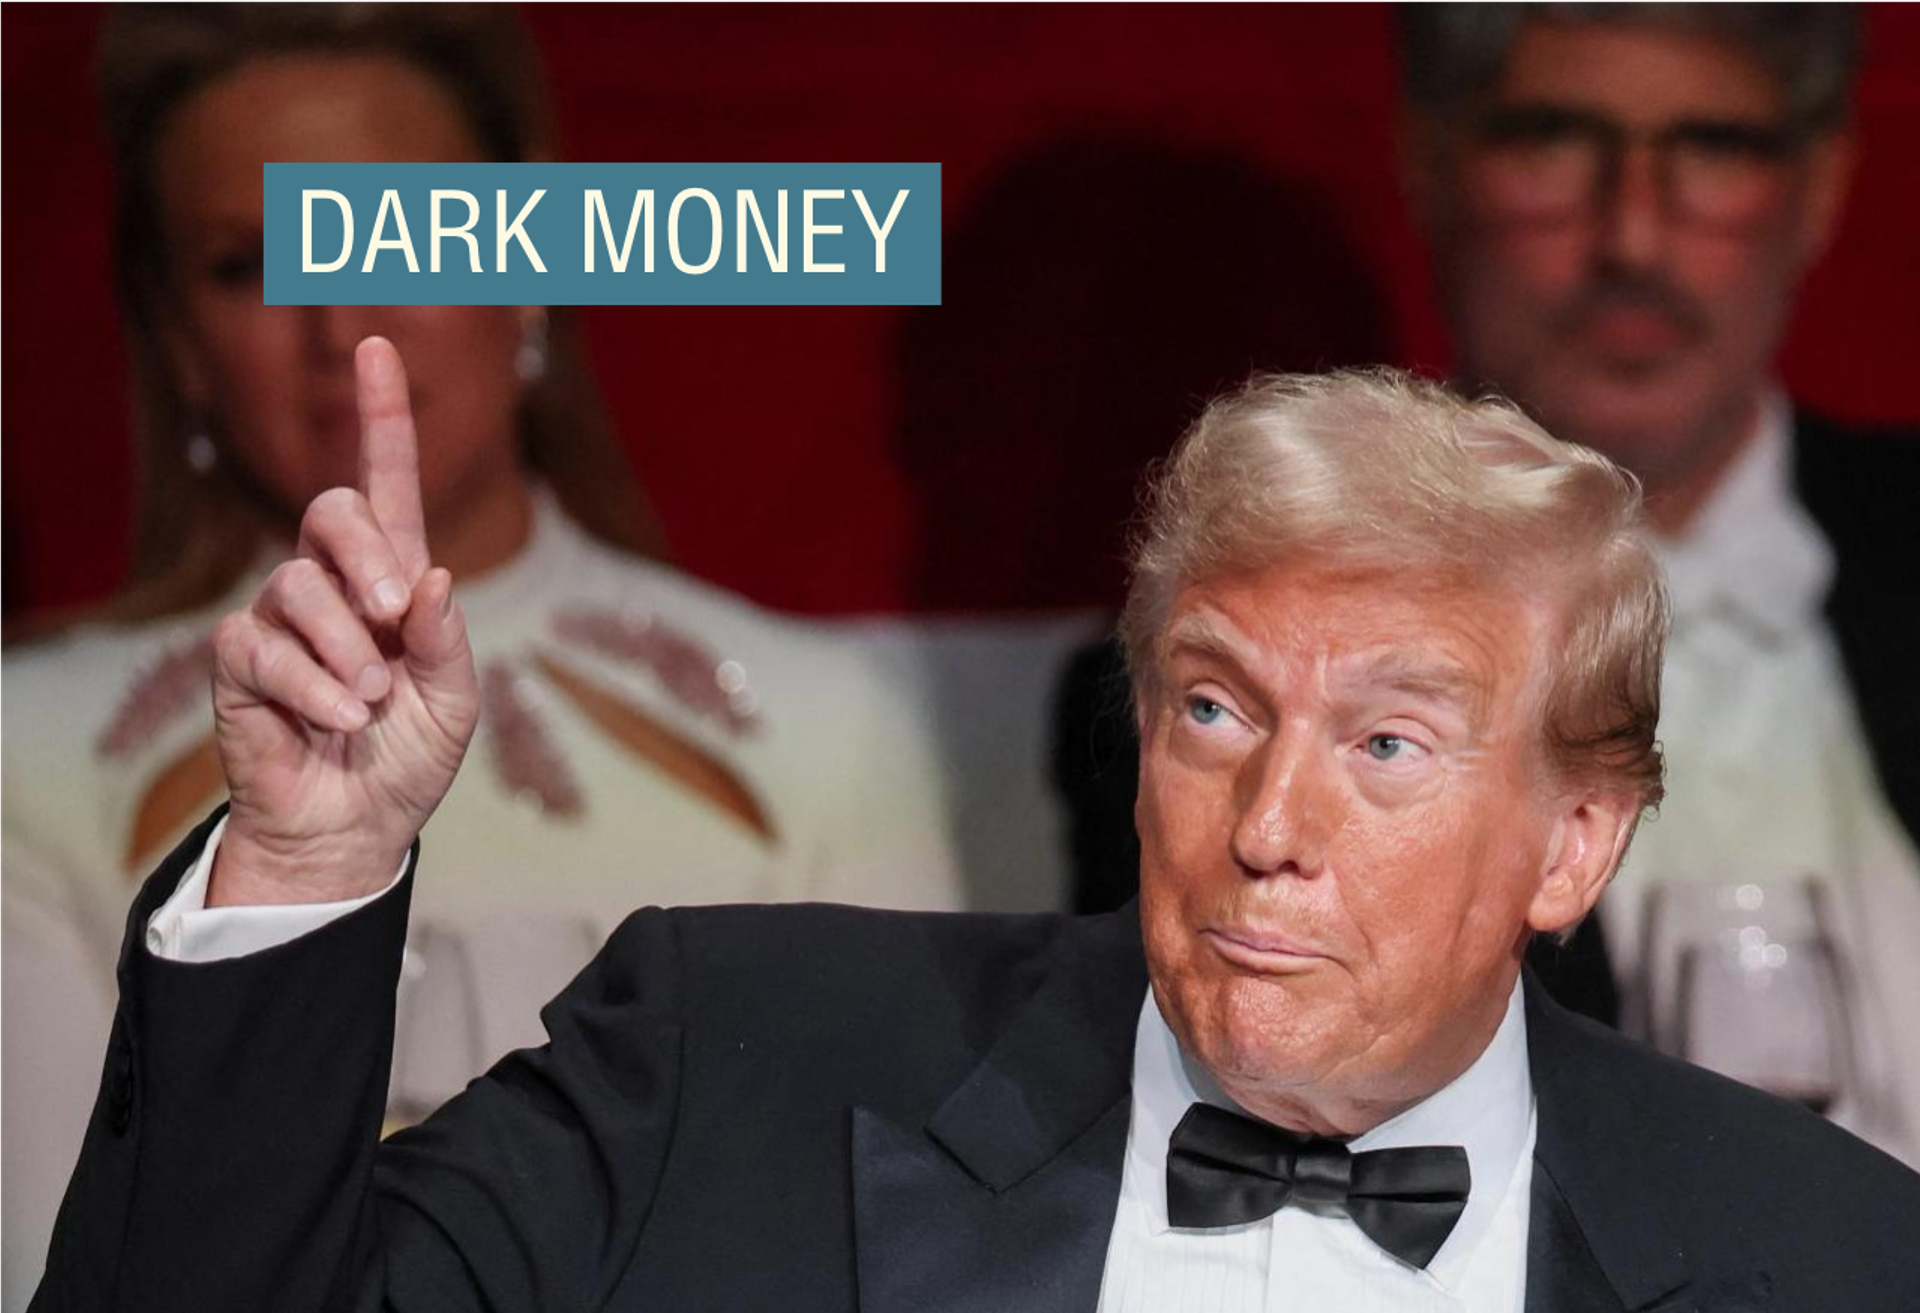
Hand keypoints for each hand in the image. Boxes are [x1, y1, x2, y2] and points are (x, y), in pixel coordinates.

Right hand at [207, 338, 478, 905]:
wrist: (358, 826)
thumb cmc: (409, 756)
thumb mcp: (454, 700)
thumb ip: (449, 638)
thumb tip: (435, 574)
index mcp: (395, 579)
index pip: (384, 481)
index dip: (381, 415)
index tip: (377, 346)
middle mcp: (333, 584)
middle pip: (332, 511)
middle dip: (367, 554)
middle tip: (396, 616)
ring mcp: (280, 617)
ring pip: (298, 585)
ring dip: (347, 648)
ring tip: (371, 701)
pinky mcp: (238, 661)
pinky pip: (263, 646)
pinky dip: (312, 685)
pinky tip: (337, 716)